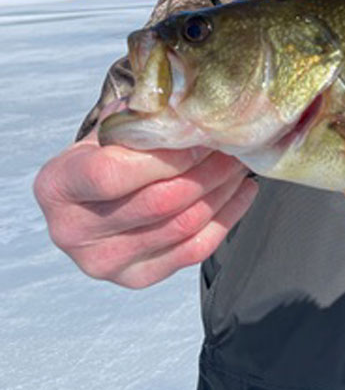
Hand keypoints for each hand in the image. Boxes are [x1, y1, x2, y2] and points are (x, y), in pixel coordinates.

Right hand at [33, 128, 256, 288]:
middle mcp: (73, 231)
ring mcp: (104, 261)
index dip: (166, 156)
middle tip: (234, 145)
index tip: (202, 135)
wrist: (95, 190)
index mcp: (58, 185)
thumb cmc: (107, 151)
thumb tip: (193, 111)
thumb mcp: (113, 127)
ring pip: (182, 226)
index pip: (113, 174)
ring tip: (240, 163)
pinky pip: (193, 251)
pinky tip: (241, 192)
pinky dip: (227, 218)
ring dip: (222, 191)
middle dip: (208, 170)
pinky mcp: (135, 277)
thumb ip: (143, 119)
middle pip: (158, 203)